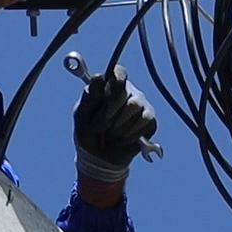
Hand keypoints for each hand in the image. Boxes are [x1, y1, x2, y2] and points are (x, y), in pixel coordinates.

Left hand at [73, 65, 157, 183]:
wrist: (100, 159)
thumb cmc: (88, 133)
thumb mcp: (82, 115)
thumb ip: (89, 96)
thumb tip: (99, 77)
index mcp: (109, 87)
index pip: (118, 72)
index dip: (115, 81)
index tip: (107, 93)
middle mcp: (127, 92)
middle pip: (126, 91)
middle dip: (111, 110)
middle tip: (101, 125)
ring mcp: (141, 106)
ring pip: (135, 105)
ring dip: (119, 124)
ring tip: (111, 134)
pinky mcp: (150, 121)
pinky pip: (145, 121)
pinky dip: (130, 133)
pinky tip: (122, 139)